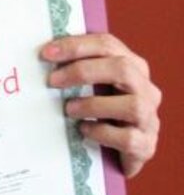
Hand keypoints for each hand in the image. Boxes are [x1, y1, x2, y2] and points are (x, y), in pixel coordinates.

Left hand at [40, 34, 160, 178]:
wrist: (122, 149)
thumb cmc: (103, 112)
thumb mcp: (95, 86)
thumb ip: (81, 69)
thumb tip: (45, 55)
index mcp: (134, 66)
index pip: (108, 45)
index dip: (76, 46)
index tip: (47, 53)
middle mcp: (146, 89)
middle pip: (122, 69)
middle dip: (83, 71)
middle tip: (53, 81)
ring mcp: (149, 118)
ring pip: (131, 105)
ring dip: (94, 105)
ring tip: (69, 109)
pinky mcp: (146, 145)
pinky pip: (128, 138)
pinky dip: (102, 132)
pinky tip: (84, 130)